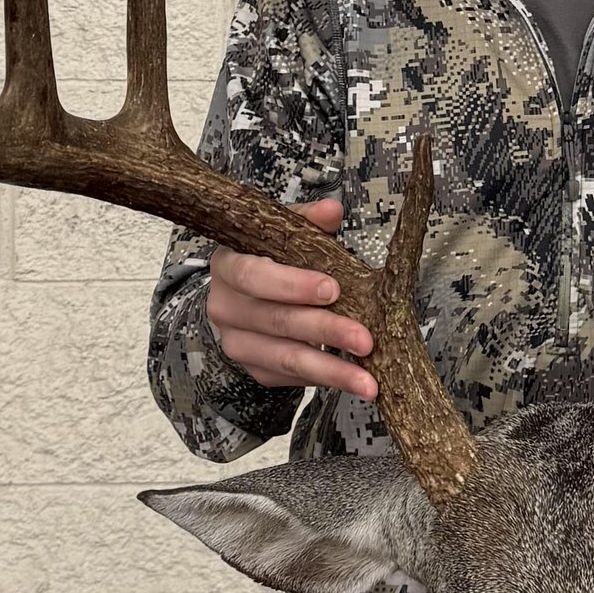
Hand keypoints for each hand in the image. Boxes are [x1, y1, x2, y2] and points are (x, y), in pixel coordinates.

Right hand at [207, 197, 377, 400]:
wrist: (243, 297)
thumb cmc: (271, 260)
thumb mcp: (283, 234)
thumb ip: (307, 221)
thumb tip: (331, 210)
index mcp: (228, 265)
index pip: (254, 276)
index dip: (292, 284)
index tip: (332, 290)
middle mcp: (226, 307)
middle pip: (277, 321)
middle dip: (326, 330)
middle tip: (365, 339)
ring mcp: (237, 342)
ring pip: (286, 358)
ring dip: (331, 370)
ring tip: (368, 382)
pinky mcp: (254, 369)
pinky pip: (291, 378)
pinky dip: (325, 379)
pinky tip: (354, 380)